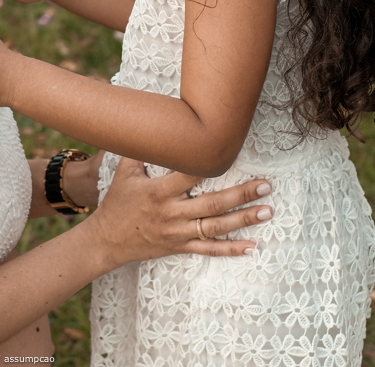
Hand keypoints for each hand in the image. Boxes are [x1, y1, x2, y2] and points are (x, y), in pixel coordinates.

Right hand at [87, 157, 271, 263]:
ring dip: (243, 219)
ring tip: (267, 210)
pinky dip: (230, 249)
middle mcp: (172, 213)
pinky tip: (251, 246)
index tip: (229, 155)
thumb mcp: (124, 173)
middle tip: (265, 185)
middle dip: (240, 194)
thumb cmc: (117, 203)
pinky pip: (208, 249)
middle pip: (211, 204)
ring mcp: (178, 232)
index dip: (208, 166)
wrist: (107, 240)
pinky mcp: (181, 246)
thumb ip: (141, 151)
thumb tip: (152, 125)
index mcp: (159, 191)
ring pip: (215, 227)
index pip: (188, 175)